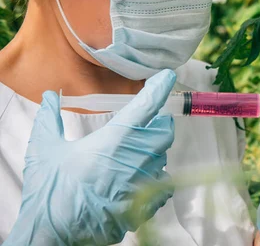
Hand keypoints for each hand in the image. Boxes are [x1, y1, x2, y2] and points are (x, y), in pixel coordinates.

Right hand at [4, 70, 176, 245]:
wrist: (52, 234)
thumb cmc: (50, 192)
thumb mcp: (44, 149)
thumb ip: (50, 119)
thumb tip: (50, 96)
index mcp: (114, 141)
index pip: (146, 106)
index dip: (160, 88)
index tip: (167, 77)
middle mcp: (135, 160)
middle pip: (164, 132)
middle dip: (158, 124)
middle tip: (142, 125)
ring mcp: (143, 184)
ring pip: (162, 158)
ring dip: (153, 152)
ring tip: (130, 155)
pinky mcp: (146, 205)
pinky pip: (163, 186)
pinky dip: (154, 179)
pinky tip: (135, 179)